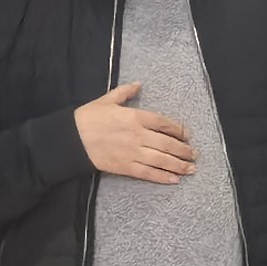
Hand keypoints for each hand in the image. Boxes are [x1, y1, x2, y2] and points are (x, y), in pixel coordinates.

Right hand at [73, 82, 194, 181]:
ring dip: (179, 165)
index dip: (179, 130)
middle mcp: (139, 135)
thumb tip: (138, 85)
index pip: (164, 123)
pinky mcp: (126, 167)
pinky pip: (148, 173)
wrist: (72, 138)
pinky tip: (174, 180)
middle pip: (168, 144)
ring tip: (191, 169)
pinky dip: (163, 177)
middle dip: (184, 150)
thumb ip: (126, 92)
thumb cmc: (89, 117)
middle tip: (194, 155)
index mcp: (136, 116)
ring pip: (162, 160)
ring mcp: (133, 152)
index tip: (187, 135)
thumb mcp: (107, 99)